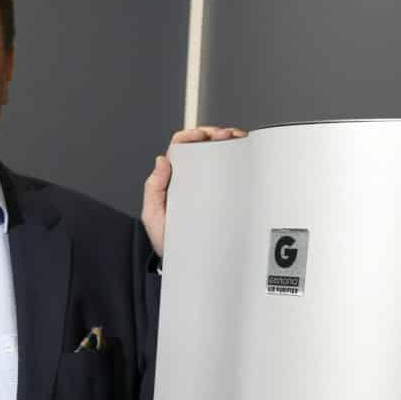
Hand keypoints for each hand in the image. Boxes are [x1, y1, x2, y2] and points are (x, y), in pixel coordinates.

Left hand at [142, 125, 245, 256]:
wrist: (188, 264)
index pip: (180, 149)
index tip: (201, 135)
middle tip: (224, 135)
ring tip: (237, 140)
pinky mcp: (226, 196)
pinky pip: (234, 173)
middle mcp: (191, 179)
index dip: (190, 136)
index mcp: (173, 180)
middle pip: (203, 147)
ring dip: (230, 143)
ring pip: (220, 156)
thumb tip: (160, 162)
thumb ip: (154, 190)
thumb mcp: (154, 216)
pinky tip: (247, 155)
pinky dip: (241, 159)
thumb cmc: (169, 242)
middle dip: (215, 134)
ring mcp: (209, 186)